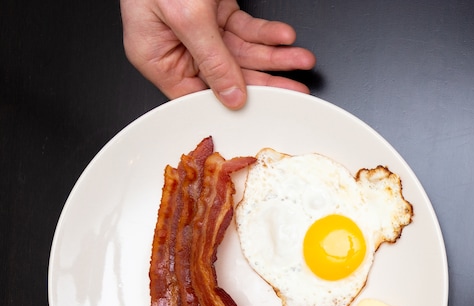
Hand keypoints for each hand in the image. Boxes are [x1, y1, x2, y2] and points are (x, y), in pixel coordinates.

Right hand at [120, 0, 315, 108]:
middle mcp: (179, 46)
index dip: (230, 104)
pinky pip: (247, 29)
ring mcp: (200, 30)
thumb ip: (212, 59)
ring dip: (275, 56)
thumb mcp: (186, 18)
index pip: (197, 95)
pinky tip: (284, 36)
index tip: (260, 108)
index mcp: (157, 56)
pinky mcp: (217, 12)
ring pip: (244, 53)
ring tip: (300, 59)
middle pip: (229, 76)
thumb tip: (231, 96)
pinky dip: (268, 32)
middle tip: (295, 87)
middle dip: (267, 79)